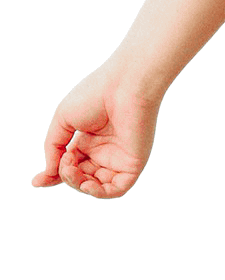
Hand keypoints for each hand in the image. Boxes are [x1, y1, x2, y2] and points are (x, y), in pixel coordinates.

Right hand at [32, 61, 162, 198]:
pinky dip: (99, 192)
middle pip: (81, 177)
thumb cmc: (94, 95)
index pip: (70, 165)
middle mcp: (103, 152)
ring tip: (70, 169)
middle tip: (63, 163)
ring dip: (79, 183)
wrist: (123, 87)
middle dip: (66, 176)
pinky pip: (117, 189)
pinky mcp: (132, 166)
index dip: (53, 174)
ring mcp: (118, 160)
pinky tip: (87, 184)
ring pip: (96, 186)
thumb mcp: (62, 120)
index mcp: (87, 140)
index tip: (37, 181)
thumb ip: (53, 147)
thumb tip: (48, 173)